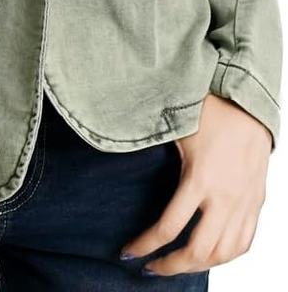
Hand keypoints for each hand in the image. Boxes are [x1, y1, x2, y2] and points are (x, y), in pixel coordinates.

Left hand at [119, 92, 271, 275]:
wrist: (249, 104)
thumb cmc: (210, 110)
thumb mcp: (175, 127)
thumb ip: (151, 143)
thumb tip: (117, 147)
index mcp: (199, 179)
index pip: (168, 227)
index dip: (145, 245)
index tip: (128, 252)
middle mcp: (224, 197)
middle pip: (197, 251)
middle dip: (170, 266)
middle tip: (150, 268)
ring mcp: (243, 203)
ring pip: (223, 254)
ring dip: (197, 266)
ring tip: (176, 265)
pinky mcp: (256, 202)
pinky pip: (244, 242)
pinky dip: (225, 256)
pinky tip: (208, 256)